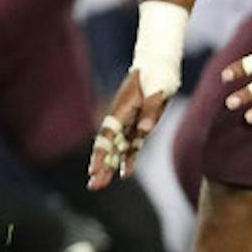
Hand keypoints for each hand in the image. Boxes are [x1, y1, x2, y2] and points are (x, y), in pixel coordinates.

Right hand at [88, 68, 172, 188]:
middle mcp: (121, 119)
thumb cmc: (157, 76)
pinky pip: (131, 146)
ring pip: (117, 149)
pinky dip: (127, 160)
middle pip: (108, 146)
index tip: (94, 170)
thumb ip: (150, 111)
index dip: (100, 155)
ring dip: (109, 167)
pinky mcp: (139, 125)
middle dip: (100, 167)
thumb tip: (144, 130)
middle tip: (93, 186)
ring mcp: (129, 123)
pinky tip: (124, 174)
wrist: (159, 66)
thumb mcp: (156, 90)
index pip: (107, 136)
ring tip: (99, 185)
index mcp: (122, 110)